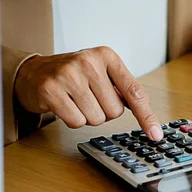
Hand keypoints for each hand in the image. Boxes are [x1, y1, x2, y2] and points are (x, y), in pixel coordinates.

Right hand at [14, 46, 162, 140]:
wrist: (34, 72)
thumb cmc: (76, 76)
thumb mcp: (103, 74)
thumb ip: (125, 91)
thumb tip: (150, 121)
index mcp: (107, 56)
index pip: (134, 92)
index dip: (147, 117)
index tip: (156, 135)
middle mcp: (89, 61)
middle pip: (115, 112)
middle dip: (104, 111)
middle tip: (89, 97)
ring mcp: (68, 74)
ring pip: (96, 119)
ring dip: (88, 116)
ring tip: (76, 100)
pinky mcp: (50, 89)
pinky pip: (76, 122)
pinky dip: (72, 120)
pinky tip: (64, 105)